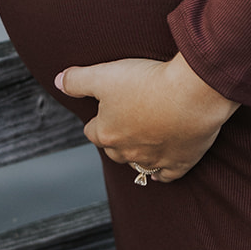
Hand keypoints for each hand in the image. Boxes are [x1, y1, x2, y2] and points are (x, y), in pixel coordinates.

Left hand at [56, 54, 239, 182]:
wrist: (192, 93)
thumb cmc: (148, 82)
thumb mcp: (104, 74)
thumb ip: (77, 80)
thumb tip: (58, 81)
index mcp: (107, 133)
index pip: (92, 131)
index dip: (97, 119)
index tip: (104, 109)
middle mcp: (128, 151)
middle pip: (113, 150)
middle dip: (115, 137)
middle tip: (124, 120)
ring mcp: (154, 160)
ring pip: (137, 164)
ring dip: (136, 153)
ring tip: (140, 139)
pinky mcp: (180, 162)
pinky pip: (166, 176)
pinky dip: (161, 172)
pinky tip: (161, 166)